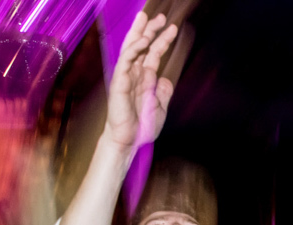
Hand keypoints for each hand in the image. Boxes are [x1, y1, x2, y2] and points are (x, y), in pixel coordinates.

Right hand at [104, 13, 179, 149]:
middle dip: (150, 29)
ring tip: (149, 20)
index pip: (153, 53)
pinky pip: (125, 61)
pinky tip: (142, 40)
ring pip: (132, 48)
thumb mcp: (161, 107)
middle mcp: (135, 73)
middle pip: (141, 45)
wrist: (130, 140)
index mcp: (145, 78)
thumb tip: (165, 79)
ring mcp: (126, 76)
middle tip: (160, 16)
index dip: (162, 40)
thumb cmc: (142, 126)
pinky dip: (133, 50)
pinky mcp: (119, 81)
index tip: (172, 27)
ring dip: (140, 33)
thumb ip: (163, 92)